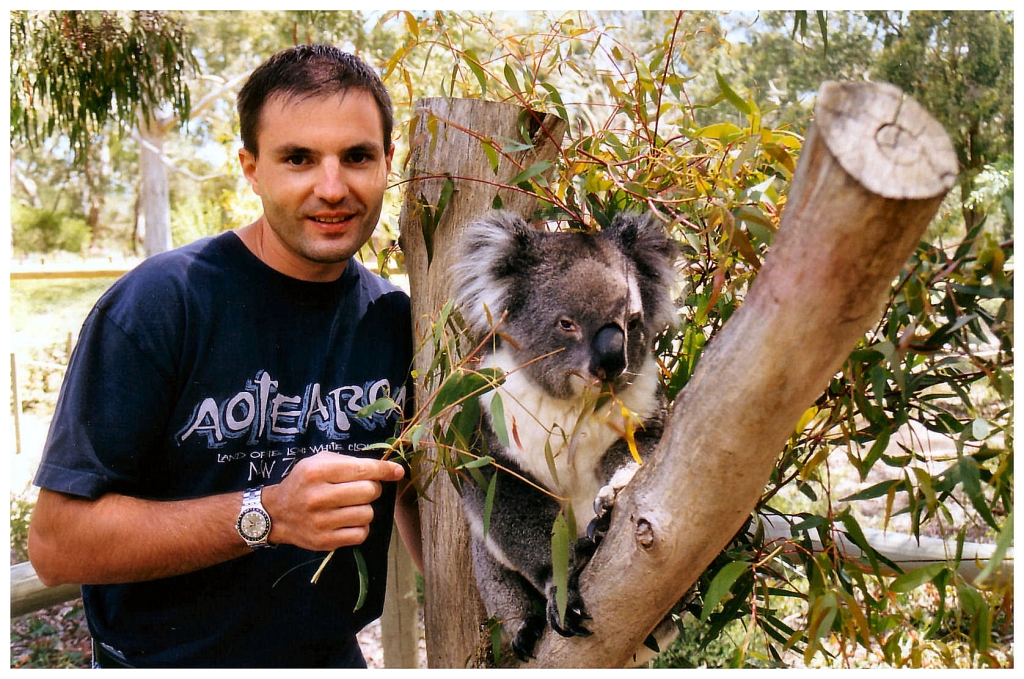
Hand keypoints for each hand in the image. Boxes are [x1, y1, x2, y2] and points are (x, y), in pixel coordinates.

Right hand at [260, 453, 404, 551]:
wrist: (277, 514)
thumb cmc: (304, 483)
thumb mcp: (320, 462)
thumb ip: (351, 462)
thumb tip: (391, 470)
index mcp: (318, 472)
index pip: (363, 469)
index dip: (385, 470)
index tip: (398, 471)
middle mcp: (318, 496)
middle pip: (369, 491)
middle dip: (372, 488)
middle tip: (361, 489)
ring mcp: (321, 521)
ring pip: (368, 513)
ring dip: (366, 508)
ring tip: (352, 506)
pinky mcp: (325, 541)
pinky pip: (361, 534)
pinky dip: (361, 527)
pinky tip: (349, 521)